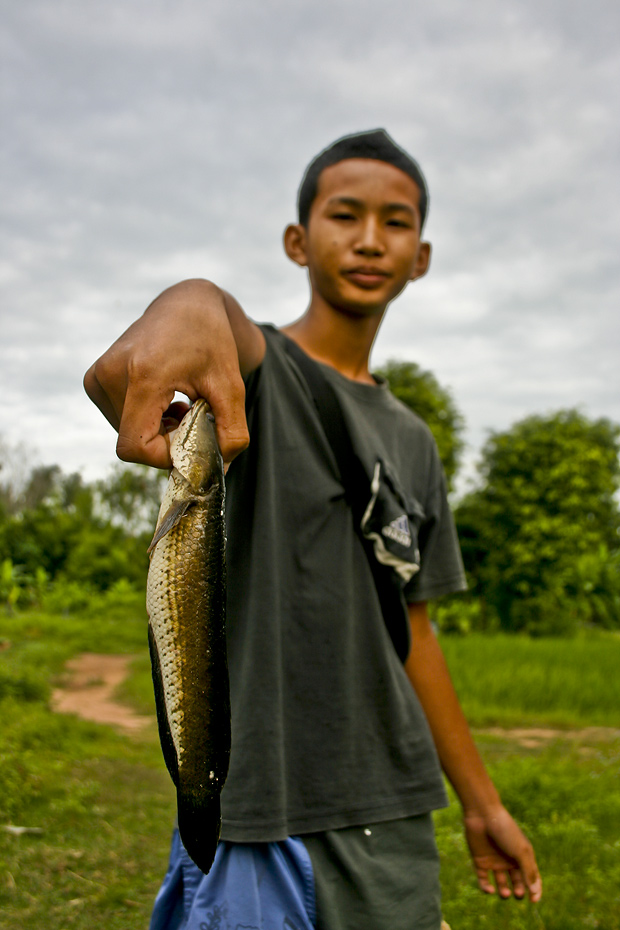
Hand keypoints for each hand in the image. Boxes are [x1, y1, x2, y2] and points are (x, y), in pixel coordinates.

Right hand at [84, 281, 255, 468]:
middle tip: (192, 416)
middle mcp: (111, 373)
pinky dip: (144, 421)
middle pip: (132, 443)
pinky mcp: (94, 379)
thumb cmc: (212, 342)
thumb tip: (219, 470)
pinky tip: (164, 401)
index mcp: (143, 373)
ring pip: (125, 435)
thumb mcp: (232, 387)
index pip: (135, 446)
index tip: (191, 440)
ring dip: (156, 432)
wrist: (187, 305)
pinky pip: (119, 422)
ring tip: (180, 404)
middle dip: (166, 442)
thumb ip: (232, 433)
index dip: (163, 457)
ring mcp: (98, 375)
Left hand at [464, 806, 541, 902]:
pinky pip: (484, 880)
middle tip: (517, 893)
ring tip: (505, 892)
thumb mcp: (521, 851)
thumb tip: (535, 892)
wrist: (483, 815)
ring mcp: (494, 861)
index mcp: (522, 856)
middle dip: (519, 892)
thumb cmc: (505, 831)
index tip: (533, 900)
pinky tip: (490, 889)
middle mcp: (509, 860)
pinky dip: (486, 888)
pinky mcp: (480, 861)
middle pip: (517, 883)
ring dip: (504, 892)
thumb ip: (528, 871)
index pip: (532, 877)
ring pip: (502, 884)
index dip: (534, 890)